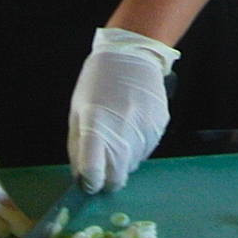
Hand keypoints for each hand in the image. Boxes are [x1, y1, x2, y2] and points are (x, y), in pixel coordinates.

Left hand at [70, 27, 180, 191]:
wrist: (132, 55)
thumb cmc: (98, 82)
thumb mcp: (77, 111)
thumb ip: (78, 146)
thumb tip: (81, 177)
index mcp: (96, 125)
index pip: (93, 171)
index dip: (89, 183)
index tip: (88, 181)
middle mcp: (123, 130)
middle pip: (117, 176)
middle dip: (108, 178)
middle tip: (103, 166)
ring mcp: (144, 129)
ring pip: (133, 164)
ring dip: (123, 160)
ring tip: (119, 133)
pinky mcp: (160, 126)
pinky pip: (146, 150)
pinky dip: (137, 147)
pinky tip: (132, 125)